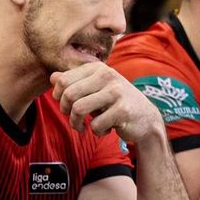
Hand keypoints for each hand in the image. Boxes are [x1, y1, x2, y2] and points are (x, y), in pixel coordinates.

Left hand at [50, 62, 165, 144]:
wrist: (146, 118)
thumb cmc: (114, 103)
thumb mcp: (95, 89)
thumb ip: (74, 82)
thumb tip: (52, 77)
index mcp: (98, 68)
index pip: (63, 80)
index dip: (58, 97)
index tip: (66, 106)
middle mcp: (107, 76)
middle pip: (69, 94)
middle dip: (66, 111)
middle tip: (74, 119)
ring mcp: (116, 92)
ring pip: (79, 109)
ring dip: (77, 124)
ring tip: (83, 127)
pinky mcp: (123, 110)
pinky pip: (95, 125)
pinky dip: (96, 131)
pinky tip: (105, 129)